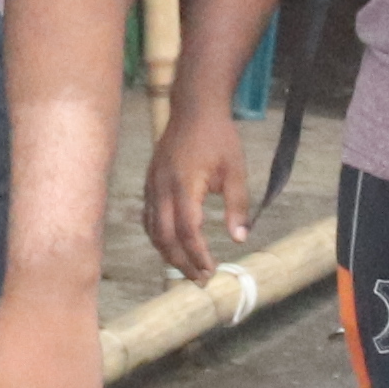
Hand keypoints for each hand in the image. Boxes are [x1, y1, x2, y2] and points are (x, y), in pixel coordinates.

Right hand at [143, 103, 250, 282]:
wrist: (194, 109)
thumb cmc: (218, 137)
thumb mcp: (235, 170)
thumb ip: (237, 206)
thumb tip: (239, 239)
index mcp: (185, 185)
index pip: (188, 231)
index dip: (198, 255)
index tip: (211, 270)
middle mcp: (163, 188)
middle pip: (166, 237)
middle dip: (181, 262)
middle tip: (199, 279)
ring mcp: (152, 186)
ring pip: (153, 230)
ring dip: (168, 253)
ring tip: (187, 268)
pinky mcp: (150, 183)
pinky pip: (149, 217)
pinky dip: (159, 236)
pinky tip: (172, 245)